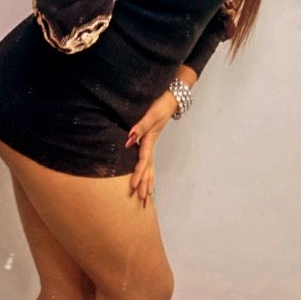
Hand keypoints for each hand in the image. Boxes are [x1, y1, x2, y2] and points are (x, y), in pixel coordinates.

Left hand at [124, 90, 178, 207]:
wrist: (170, 99)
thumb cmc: (160, 105)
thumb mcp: (151, 114)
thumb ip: (141, 126)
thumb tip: (130, 139)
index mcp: (150, 140)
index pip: (144, 160)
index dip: (138, 173)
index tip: (133, 185)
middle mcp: (151, 145)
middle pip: (148, 168)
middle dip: (145, 184)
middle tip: (141, 200)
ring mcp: (152, 144)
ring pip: (150, 167)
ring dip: (148, 182)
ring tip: (146, 197)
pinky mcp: (151, 141)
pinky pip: (149, 161)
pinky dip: (149, 172)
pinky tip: (148, 180)